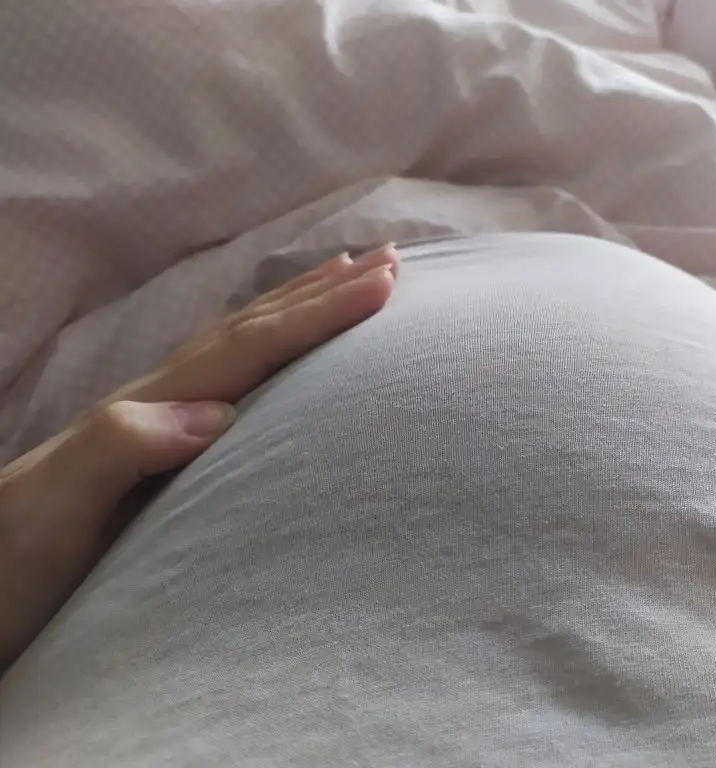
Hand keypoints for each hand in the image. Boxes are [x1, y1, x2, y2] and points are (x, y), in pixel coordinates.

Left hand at [0, 245, 398, 670]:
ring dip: (300, 306)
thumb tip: (217, 413)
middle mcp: (159, 403)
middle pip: (253, 329)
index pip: (250, 348)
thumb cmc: (12, 562)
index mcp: (151, 413)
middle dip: (324, 294)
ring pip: (242, 343)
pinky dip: (271, 347)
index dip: (319, 314)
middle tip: (391, 263)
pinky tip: (283, 353)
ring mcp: (159, 420)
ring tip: (349, 277)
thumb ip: (119, 447)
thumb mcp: (53, 511)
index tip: (384, 285)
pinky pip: (232, 377)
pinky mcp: (162, 447)